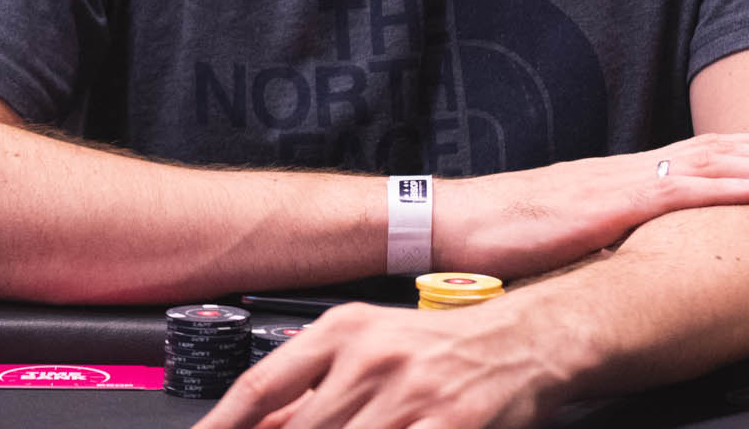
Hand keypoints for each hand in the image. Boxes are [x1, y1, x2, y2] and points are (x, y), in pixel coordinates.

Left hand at [193, 302, 559, 428]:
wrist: (525, 340)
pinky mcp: (445, 427)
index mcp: (344, 329)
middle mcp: (370, 358)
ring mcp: (408, 396)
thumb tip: (258, 423)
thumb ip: (314, 386)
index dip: (223, 423)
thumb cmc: (442, 345)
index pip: (262, 386)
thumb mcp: (371, 344)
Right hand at [434, 133, 748, 279]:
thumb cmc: (506, 236)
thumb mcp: (573, 235)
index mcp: (623, 178)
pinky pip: (678, 193)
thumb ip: (612, 237)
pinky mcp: (608, 205)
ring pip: (711, 164)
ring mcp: (621, 183)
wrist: (457, 224)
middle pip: (718, 151)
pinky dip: (725, 187)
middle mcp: (629, 170)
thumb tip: (643, 255)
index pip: (700, 155)